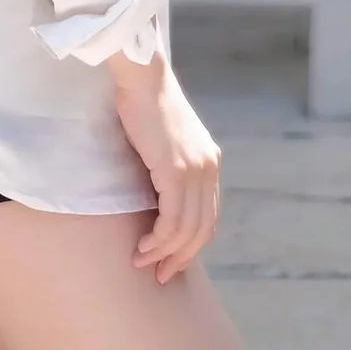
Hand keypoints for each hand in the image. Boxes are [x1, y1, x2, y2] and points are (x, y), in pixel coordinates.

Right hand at [112, 55, 220, 282]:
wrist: (142, 74)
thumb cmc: (143, 101)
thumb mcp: (163, 140)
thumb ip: (167, 165)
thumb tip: (154, 196)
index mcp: (209, 161)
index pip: (208, 215)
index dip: (191, 243)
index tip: (170, 260)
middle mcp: (208, 168)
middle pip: (202, 229)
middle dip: (181, 257)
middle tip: (159, 275)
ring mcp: (195, 170)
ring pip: (187, 230)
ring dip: (164, 254)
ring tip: (143, 263)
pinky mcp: (177, 170)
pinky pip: (172, 220)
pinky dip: (158, 240)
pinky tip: (143, 247)